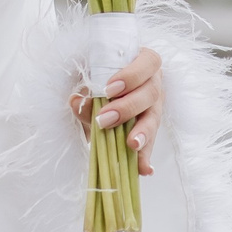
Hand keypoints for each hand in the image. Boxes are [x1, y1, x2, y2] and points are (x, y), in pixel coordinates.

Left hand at [72, 45, 165, 176]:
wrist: (99, 87)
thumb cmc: (98, 73)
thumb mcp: (89, 76)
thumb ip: (84, 88)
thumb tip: (77, 102)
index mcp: (143, 62)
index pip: (147, 63)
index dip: (132, 75)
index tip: (110, 89)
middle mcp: (153, 83)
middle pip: (150, 93)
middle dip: (128, 107)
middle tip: (105, 119)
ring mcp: (154, 106)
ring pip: (153, 119)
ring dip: (142, 133)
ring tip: (131, 145)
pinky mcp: (149, 128)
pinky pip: (150, 143)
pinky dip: (145, 157)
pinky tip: (144, 169)